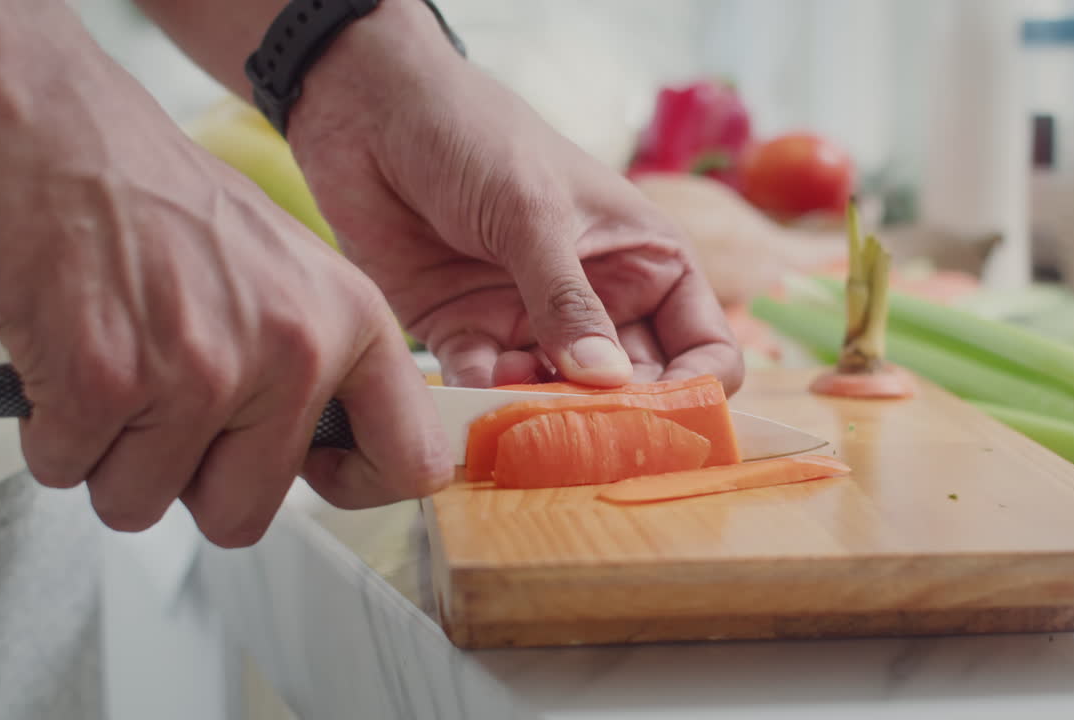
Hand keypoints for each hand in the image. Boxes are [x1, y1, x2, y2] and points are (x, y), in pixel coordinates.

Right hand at [0, 6, 450, 546]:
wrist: (62, 139)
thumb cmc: (165, 202)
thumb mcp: (290, 272)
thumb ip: (319, 363)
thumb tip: (334, 448)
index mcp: (349, 323)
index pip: (411, 461)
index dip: (357, 484)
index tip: (321, 473)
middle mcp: (292, 352)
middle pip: (243, 513)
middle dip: (190, 481)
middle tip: (167, 412)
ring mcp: (203, 371)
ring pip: (143, 501)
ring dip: (114, 455)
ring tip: (115, 370)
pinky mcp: (108, 381)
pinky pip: (71, 469)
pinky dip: (55, 431)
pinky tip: (69, 360)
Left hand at [283, 0, 744, 391]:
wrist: (369, 107)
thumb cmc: (474, 132)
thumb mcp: (533, 212)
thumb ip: (568, 301)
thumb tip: (608, 384)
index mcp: (646, 262)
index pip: (704, 347)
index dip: (694, 390)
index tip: (664, 420)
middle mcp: (599, 301)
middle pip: (634, 390)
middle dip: (615, 420)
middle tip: (587, 438)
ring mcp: (533, 322)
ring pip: (560, 399)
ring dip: (544, 416)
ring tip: (523, 418)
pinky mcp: (468, 335)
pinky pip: (486, 388)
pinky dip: (480, 403)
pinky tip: (470, 398)